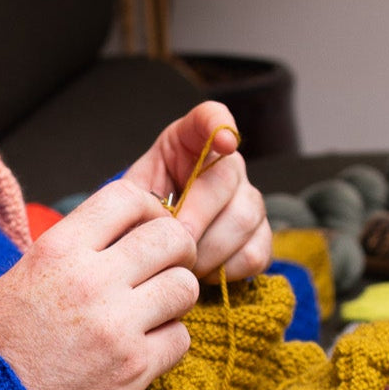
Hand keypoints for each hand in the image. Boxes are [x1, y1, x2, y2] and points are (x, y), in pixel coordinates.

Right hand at [0, 180, 198, 389]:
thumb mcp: (20, 277)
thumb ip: (71, 250)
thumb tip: (118, 231)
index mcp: (58, 250)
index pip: (129, 197)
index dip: (151, 208)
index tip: (149, 228)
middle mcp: (91, 280)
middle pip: (172, 237)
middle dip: (177, 252)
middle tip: (166, 269)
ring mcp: (116, 326)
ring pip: (185, 286)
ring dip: (176, 298)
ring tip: (155, 311)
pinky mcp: (134, 369)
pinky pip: (181, 337)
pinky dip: (169, 342)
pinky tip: (145, 348)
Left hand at [123, 101, 270, 280]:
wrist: (152, 248)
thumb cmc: (139, 218)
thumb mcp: (127, 200)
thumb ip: (137, 199)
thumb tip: (159, 221)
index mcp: (189, 144)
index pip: (210, 117)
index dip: (219, 124)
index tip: (223, 140)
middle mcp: (227, 165)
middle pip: (227, 179)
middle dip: (197, 218)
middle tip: (174, 244)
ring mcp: (248, 200)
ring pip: (243, 219)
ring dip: (209, 250)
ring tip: (182, 265)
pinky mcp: (260, 237)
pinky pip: (254, 253)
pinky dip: (226, 270)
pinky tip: (203, 272)